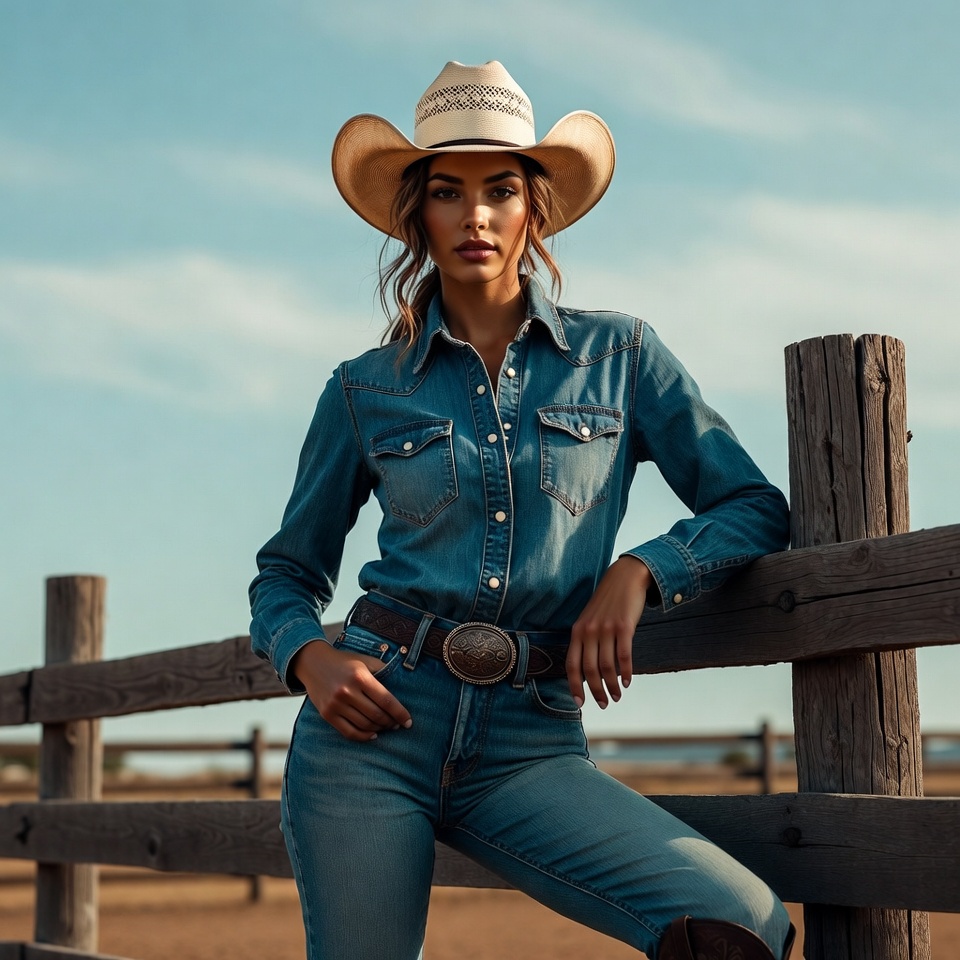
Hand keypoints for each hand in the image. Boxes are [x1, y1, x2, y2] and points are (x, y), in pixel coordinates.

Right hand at [290, 640, 411, 741]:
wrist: (313, 663)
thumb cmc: (344, 662)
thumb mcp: (365, 661)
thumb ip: (383, 671)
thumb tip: (402, 686)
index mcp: (360, 677)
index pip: (386, 700)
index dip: (400, 713)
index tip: (408, 721)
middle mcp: (347, 691)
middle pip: (376, 714)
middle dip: (391, 722)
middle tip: (397, 724)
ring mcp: (336, 704)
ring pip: (365, 724)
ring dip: (379, 729)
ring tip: (386, 727)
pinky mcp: (327, 714)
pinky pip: (349, 732)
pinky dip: (363, 736)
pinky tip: (373, 734)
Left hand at [567, 556, 652, 708]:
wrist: (624, 578)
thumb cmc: (607, 603)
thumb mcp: (589, 620)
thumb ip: (586, 641)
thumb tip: (588, 671)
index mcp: (577, 631)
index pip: (571, 665)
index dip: (574, 686)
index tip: (580, 703)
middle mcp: (589, 631)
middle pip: (590, 670)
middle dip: (596, 691)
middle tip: (604, 703)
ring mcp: (606, 629)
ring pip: (607, 667)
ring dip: (612, 686)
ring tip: (618, 696)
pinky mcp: (624, 627)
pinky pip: (624, 656)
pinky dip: (626, 672)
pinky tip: (628, 681)